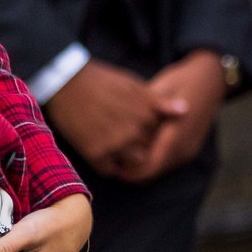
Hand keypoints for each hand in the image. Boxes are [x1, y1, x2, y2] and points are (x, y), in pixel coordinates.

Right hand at [43, 59, 186, 175]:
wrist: (66, 82)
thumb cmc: (100, 80)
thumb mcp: (133, 86)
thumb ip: (159, 102)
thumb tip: (186, 110)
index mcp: (146, 112)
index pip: (158, 132)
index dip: (148, 129)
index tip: (133, 122)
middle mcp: (135, 130)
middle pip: (147, 148)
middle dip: (138, 144)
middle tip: (118, 132)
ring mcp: (116, 144)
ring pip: (133, 162)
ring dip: (125, 157)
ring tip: (111, 143)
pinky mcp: (97, 154)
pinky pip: (109, 170)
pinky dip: (106, 163)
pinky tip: (98, 149)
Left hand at [110, 50, 225, 182]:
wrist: (212, 78)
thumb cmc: (182, 80)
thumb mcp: (159, 91)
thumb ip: (142, 114)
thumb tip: (119, 130)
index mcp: (176, 135)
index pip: (149, 165)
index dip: (129, 171)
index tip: (111, 167)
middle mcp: (184, 147)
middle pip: (153, 171)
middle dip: (133, 171)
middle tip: (112, 163)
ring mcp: (189, 149)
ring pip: (160, 167)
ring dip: (143, 165)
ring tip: (122, 156)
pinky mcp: (190, 147)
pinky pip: (168, 160)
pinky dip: (153, 158)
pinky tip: (139, 148)